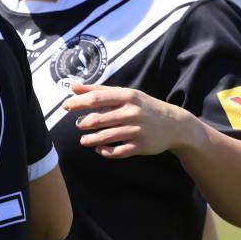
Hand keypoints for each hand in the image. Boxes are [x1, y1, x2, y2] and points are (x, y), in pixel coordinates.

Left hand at [62, 83, 200, 157]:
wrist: (175, 124)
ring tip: (84, 140)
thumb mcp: (125, 94)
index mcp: (127, 97)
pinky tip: (99, 149)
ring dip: (90, 140)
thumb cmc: (143, 106)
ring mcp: (137, 130)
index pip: (96, 98)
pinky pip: (117, 152)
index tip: (66, 106)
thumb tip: (72, 87)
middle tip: (79, 124)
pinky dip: (105, 152)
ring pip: (105, 137)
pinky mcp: (141, 146)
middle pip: (97, 119)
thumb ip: (98, 90)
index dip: (78, 103)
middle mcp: (132, 113)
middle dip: (83, 123)